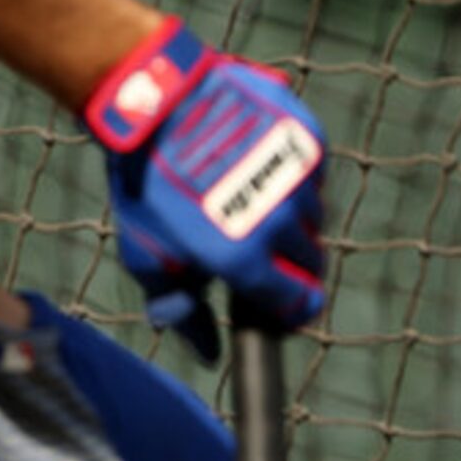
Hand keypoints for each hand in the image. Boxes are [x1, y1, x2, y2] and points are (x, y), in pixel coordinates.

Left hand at [85, 18, 326, 360]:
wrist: (155, 106)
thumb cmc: (146, 188)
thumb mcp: (148, 258)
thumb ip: (182, 310)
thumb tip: (210, 354)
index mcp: (246, 259)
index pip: (302, 303)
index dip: (291, 310)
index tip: (279, 307)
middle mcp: (284, 221)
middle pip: (311, 261)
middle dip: (288, 264)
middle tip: (252, 249)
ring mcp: (301, 176)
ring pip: (314, 217)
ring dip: (290, 220)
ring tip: (244, 202)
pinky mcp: (309, 137)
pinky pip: (314, 174)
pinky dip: (294, 178)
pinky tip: (255, 168)